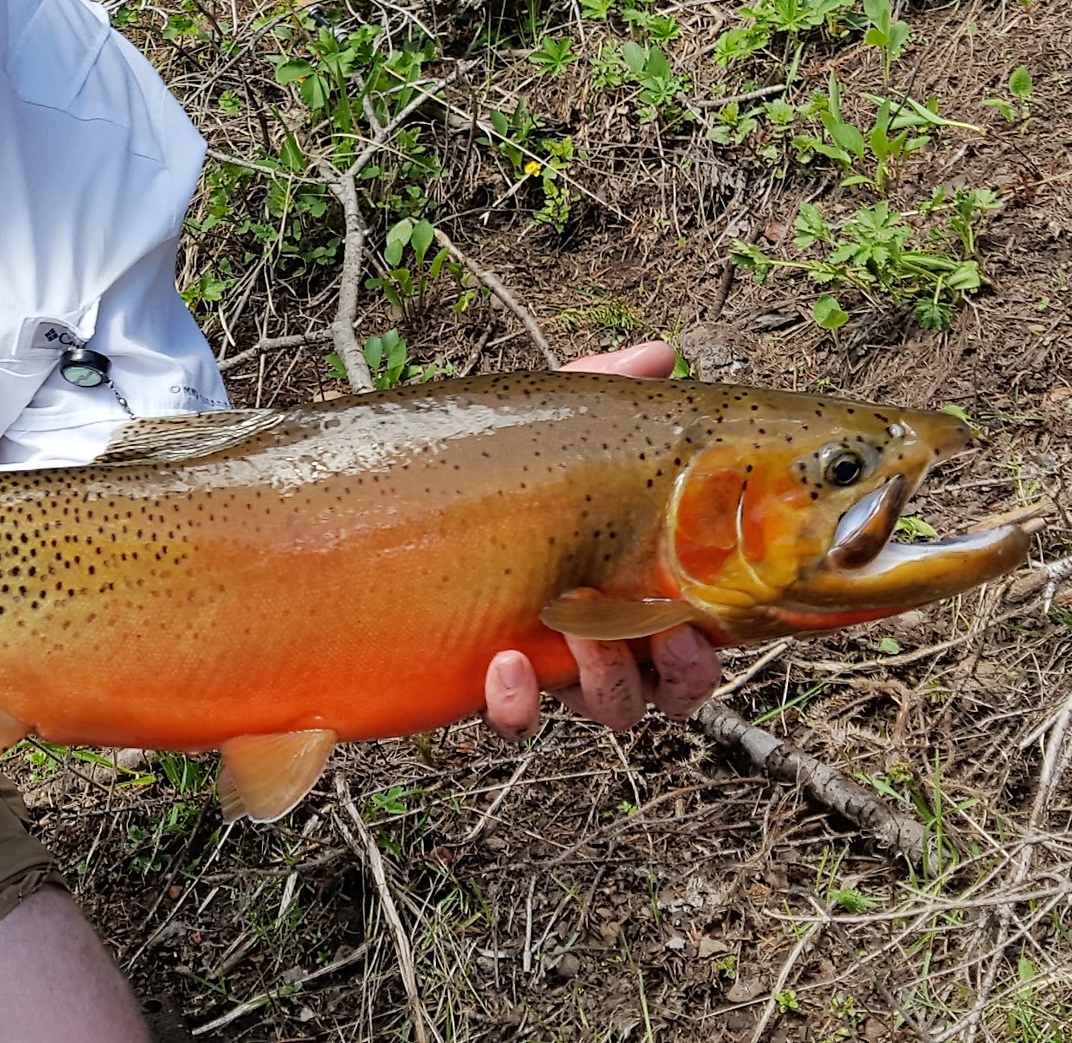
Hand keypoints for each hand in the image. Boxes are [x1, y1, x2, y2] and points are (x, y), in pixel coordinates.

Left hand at [479, 339, 725, 740]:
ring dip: (607, 682)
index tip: (697, 625)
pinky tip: (500, 662)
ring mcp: (541, 663)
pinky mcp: (480, 684)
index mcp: (626, 581)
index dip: (707, 647)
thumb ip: (599, 388)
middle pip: (668, 688)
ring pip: (609, 708)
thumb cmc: (477, 467)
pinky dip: (517, 703)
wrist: (364, 520)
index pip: (693, 633)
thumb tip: (660, 351)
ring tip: (578, 632)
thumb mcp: (538, 426)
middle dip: (678, 674)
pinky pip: (516, 720)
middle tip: (663, 637)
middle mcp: (595, 634)